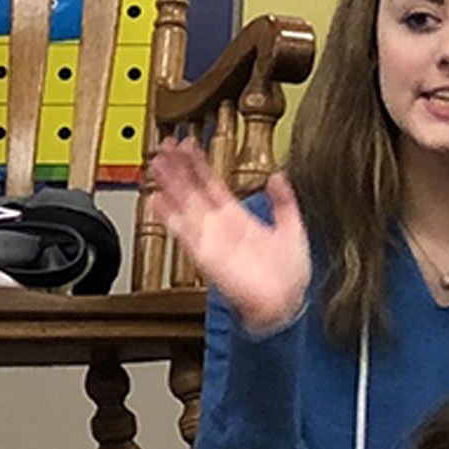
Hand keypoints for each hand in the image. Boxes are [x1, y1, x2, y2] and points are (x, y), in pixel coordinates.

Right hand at [145, 136, 312, 334]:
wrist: (285, 304)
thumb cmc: (288, 275)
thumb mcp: (292, 227)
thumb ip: (283, 201)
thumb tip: (279, 176)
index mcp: (238, 218)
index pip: (212, 184)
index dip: (199, 164)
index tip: (188, 144)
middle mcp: (219, 227)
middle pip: (192, 190)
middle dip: (177, 167)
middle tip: (164, 146)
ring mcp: (210, 240)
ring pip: (184, 205)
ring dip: (169, 184)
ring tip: (156, 163)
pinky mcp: (205, 255)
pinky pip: (184, 232)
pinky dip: (169, 216)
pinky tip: (157, 199)